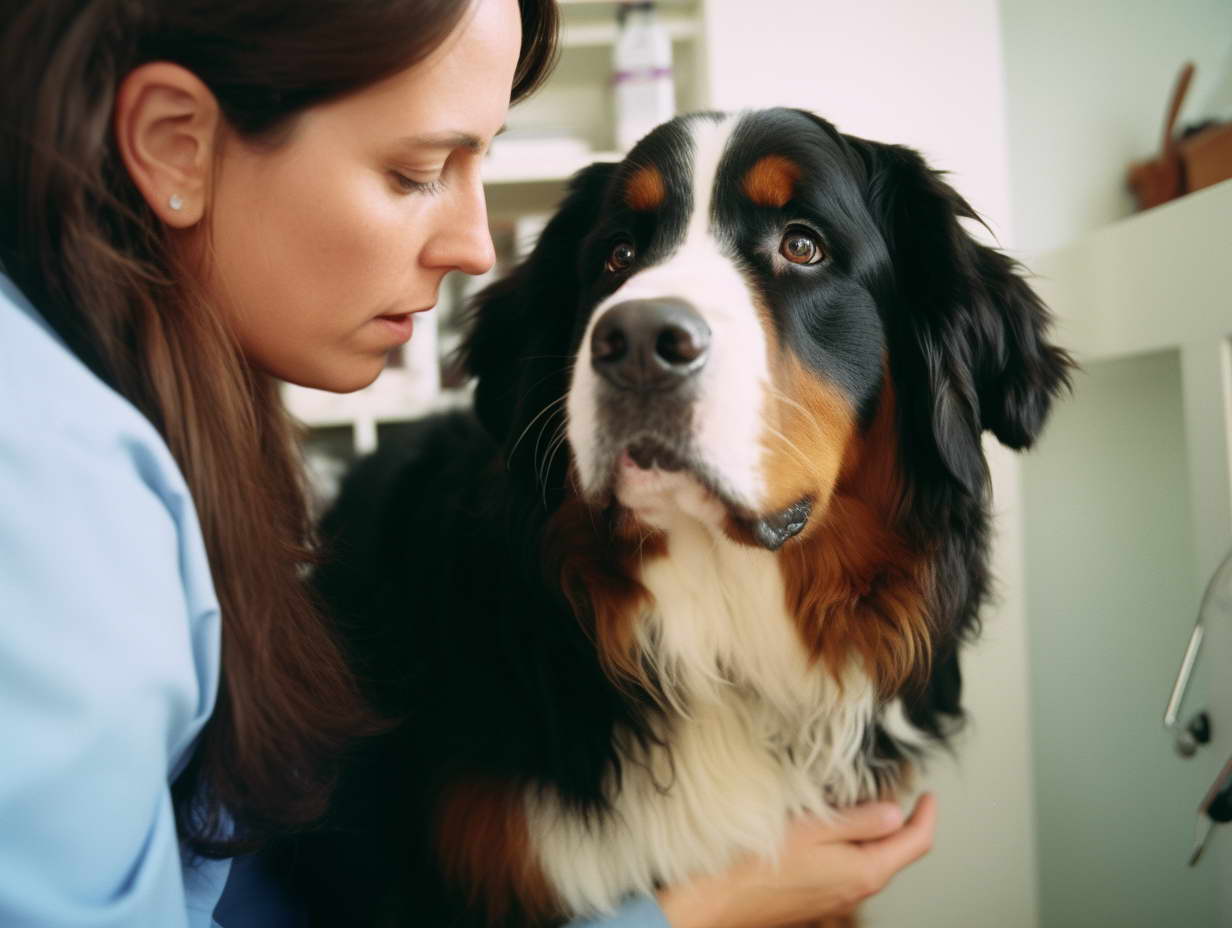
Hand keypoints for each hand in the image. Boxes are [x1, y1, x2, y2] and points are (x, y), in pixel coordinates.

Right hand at [656, 793, 936, 927]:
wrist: (718, 901)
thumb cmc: (759, 864)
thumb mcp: (815, 827)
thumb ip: (860, 820)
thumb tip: (895, 813)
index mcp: (865, 871)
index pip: (915, 844)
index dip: (926, 816)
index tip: (928, 795)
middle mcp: (856, 890)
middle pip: (894, 855)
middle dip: (900, 824)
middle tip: (898, 793)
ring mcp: (835, 899)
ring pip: (868, 863)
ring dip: (872, 836)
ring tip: (861, 805)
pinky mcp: (815, 900)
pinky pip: (845, 871)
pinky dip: (850, 848)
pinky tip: (830, 831)